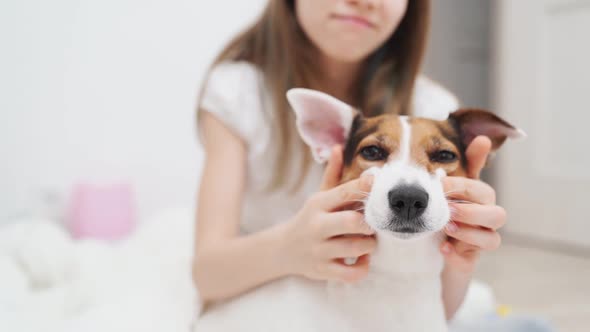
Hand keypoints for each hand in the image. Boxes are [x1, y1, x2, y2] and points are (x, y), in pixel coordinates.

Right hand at [282, 146, 376, 282]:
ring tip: (368, 240)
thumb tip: (338, 147)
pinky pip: (352, 273)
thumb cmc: (310, 219)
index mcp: (318, 204)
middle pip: (352, 222)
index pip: (344, 192)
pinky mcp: (323, 271)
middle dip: (369, 223)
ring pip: (356, 248)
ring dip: (370, 244)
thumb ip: (332, 174)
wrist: (283, 249)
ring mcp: (319, 250)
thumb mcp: (318, 196)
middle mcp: (317, 226)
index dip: (364, 186)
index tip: (378, 181)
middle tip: (372, 223)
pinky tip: (362, 258)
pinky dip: (363, 267)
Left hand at [440, 136, 506, 273]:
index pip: (480, 189)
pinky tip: (443, 247)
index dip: (462, 186)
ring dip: (469, 232)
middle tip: (447, 209)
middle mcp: (486, 219)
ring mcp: (481, 240)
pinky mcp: (470, 258)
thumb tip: (484, 137)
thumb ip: (466, 165)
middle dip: (471, 211)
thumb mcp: (450, 188)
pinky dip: (457, 252)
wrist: (434, 247)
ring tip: (448, 227)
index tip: (438, 184)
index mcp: (480, 199)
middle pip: (497, 214)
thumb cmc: (446, 209)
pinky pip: (472, 259)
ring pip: (493, 238)